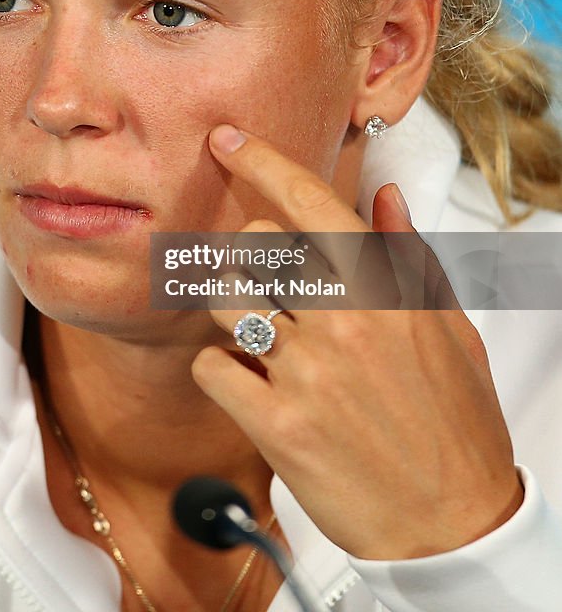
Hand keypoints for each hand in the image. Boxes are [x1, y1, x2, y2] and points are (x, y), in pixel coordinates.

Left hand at [191, 124, 523, 560]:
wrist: (451, 526)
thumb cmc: (454, 428)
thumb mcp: (449, 331)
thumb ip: (409, 257)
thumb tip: (386, 198)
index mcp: (387, 295)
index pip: (312, 204)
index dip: (261, 162)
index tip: (228, 140)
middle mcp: (342, 325)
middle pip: (252, 246)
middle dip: (246, 254)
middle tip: (263, 280)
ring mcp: (306, 375)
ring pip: (223, 300)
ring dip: (229, 307)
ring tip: (257, 330)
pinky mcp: (276, 427)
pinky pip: (211, 369)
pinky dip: (219, 369)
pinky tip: (250, 382)